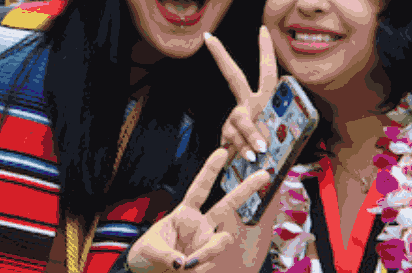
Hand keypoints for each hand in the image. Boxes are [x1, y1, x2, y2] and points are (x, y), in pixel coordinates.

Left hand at [125, 148, 270, 272]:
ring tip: (188, 265)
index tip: (222, 151)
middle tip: (264, 174)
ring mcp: (207, 242)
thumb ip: (165, 254)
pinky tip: (188, 271)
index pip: (199, 189)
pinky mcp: (209, 260)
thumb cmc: (146, 255)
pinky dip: (200, 269)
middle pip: (227, 205)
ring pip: (222, 240)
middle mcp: (200, 225)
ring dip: (209, 251)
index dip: (210, 170)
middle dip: (245, 189)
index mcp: (184, 213)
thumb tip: (183, 263)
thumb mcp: (148, 250)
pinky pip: (212, 262)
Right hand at [204, 26, 276, 164]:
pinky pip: (234, 140)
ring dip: (250, 134)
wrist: (257, 168)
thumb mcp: (287, 137)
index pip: (267, 71)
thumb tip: (268, 142)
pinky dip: (243, 149)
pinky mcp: (226, 135)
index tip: (263, 29)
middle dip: (222, 57)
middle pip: (233, 77)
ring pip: (240, 120)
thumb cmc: (276, 148)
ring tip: (260, 150)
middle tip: (210, 39)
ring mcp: (235, 118)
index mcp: (265, 99)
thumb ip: (279, 132)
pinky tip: (250, 157)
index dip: (265, 51)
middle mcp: (247, 104)